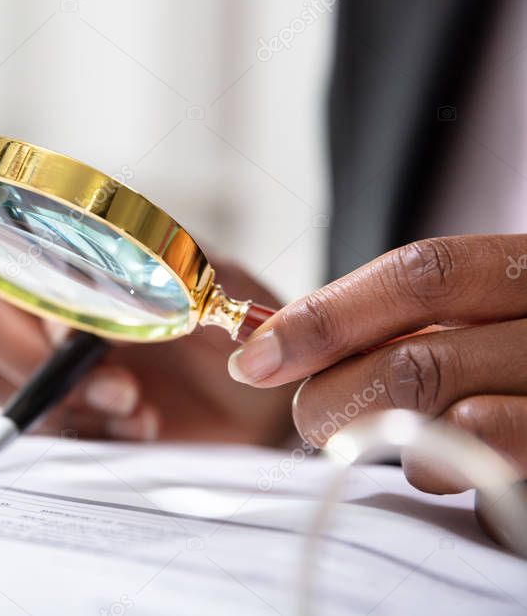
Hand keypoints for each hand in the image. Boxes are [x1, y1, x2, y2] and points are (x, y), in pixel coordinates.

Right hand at [0, 262, 296, 445]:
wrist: (258, 398)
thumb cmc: (232, 327)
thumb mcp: (210, 287)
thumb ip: (162, 277)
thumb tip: (111, 292)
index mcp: (76, 262)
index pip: (12, 267)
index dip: (43, 307)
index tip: (96, 340)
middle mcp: (50, 309)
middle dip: (36, 362)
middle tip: (117, 388)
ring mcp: (50, 365)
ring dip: (66, 403)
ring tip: (140, 410)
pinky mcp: (62, 413)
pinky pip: (37, 429)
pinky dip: (84, 434)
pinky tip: (141, 428)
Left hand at [228, 235, 526, 493]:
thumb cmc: (516, 349)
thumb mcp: (476, 311)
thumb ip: (401, 318)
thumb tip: (275, 346)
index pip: (421, 274)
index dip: (326, 316)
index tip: (256, 357)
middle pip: (419, 360)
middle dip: (331, 398)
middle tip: (307, 419)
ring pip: (453, 427)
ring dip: (384, 444)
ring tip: (379, 442)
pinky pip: (494, 484)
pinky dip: (445, 481)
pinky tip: (441, 470)